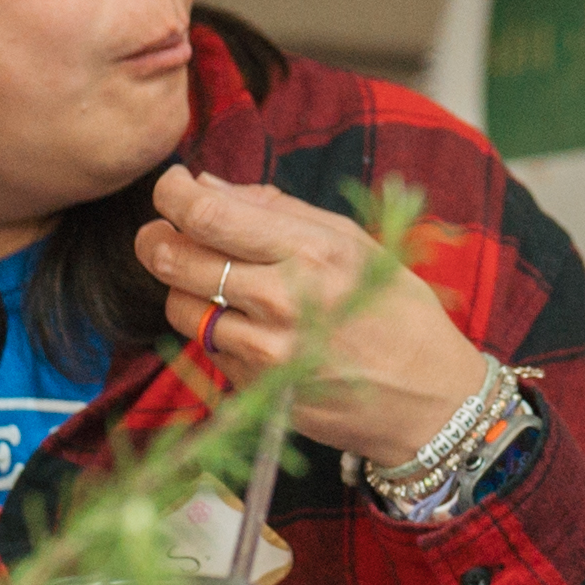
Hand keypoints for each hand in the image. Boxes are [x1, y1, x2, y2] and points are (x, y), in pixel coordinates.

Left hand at [135, 166, 493, 467]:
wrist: (428, 399)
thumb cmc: (395, 309)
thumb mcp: (352, 242)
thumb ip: (276, 209)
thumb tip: (204, 185)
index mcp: (310, 251)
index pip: (206, 214)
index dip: (171, 194)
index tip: (172, 187)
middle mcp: (282, 299)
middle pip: (174, 259)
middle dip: (156, 238)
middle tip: (164, 231)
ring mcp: (264, 351)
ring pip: (179, 306)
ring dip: (184, 289)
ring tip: (218, 284)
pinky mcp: (256, 388)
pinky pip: (207, 347)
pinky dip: (216, 331)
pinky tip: (252, 328)